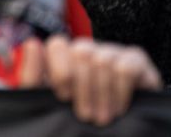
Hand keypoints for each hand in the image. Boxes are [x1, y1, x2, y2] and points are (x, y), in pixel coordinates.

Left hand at [18, 35, 161, 126]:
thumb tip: (33, 44)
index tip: (64, 97)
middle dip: (83, 89)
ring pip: (103, 61)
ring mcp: (112, 51)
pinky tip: (120, 109)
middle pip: (81, 53)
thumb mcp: (47, 100)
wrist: (117, 134)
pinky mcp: (137, 60)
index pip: (58, 44)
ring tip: (102, 118)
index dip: (60, 71)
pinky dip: (120, 91)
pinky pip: (126, 67)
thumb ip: (32, 75)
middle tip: (86, 116)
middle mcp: (88, 49)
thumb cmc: (74, 117)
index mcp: (64, 56)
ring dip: (102, 95)